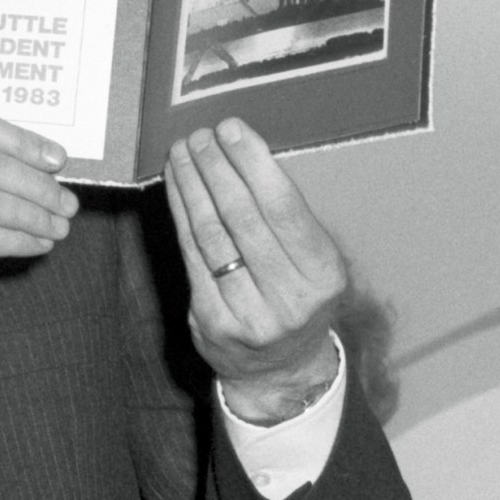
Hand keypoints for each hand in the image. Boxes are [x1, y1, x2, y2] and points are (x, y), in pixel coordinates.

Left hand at [162, 117, 343, 422]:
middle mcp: (290, 298)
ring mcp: (248, 314)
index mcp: (323, 275)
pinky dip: (180, 216)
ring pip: (211, 235)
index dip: (252, 163)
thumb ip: (284, 219)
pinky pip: (191, 257)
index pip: (283, 208)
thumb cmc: (295, 297)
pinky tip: (176, 187)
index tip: (231, 129)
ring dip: (192, 186)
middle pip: (243, 218)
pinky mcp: (211, 323)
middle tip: (199, 135)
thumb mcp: (312, 262)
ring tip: (182, 152)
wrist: (280, 370)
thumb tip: (241, 154)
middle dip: (216, 168)